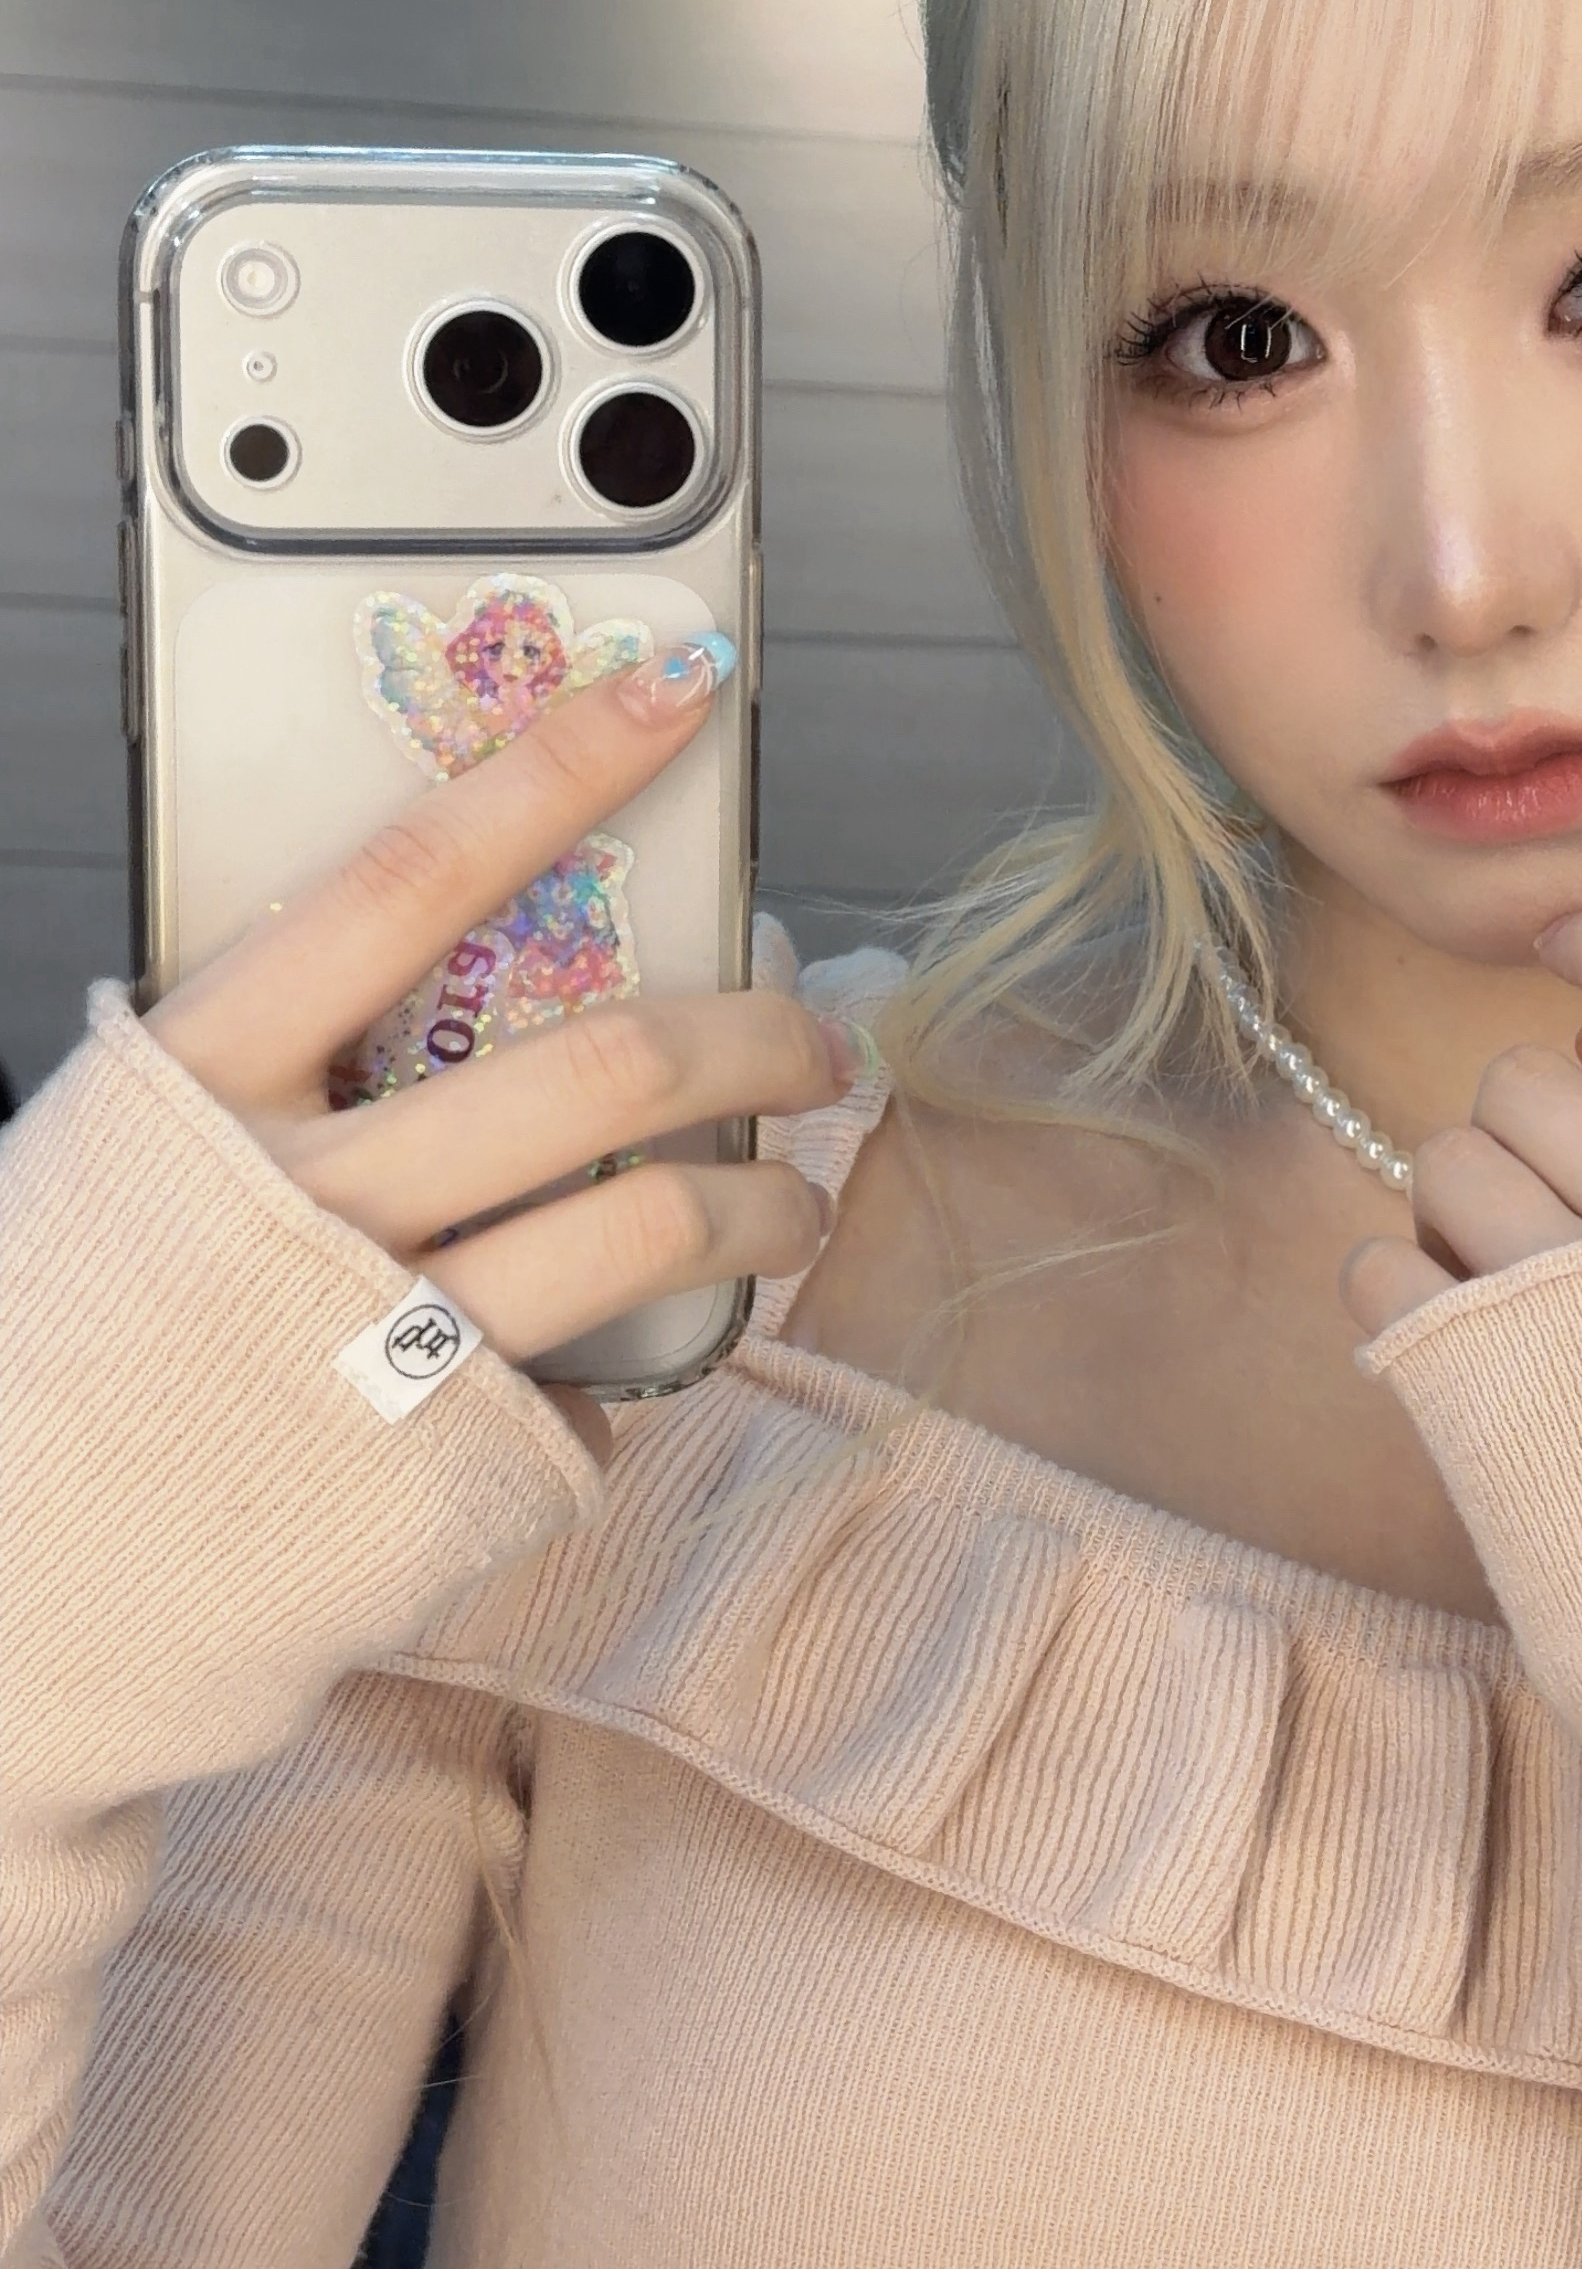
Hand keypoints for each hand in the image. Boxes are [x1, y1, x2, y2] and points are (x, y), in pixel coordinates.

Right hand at [149, 645, 846, 1457]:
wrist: (9, 1581)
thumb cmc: (83, 1337)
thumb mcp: (135, 1152)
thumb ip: (276, 1060)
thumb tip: (452, 945)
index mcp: (200, 1085)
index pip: (408, 878)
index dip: (557, 767)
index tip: (677, 686)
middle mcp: (301, 1202)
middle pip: (599, 1061)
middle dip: (755, 1031)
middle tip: (815, 1035)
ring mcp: (384, 1338)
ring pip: (653, 1218)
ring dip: (767, 1197)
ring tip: (795, 1193)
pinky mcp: (452, 1461)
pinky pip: (608, 1377)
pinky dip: (642, 1350)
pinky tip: (641, 1347)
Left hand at [1340, 913, 1581, 1338]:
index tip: (1559, 940)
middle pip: (1524, 1078)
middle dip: (1511, 1134)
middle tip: (1545, 1218)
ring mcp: (1573, 1297)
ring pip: (1445, 1161)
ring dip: (1454, 1217)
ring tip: (1505, 1297)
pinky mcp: (1470, 1374)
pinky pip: (1376, 1265)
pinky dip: (1399, 1296)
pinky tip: (1455, 1350)